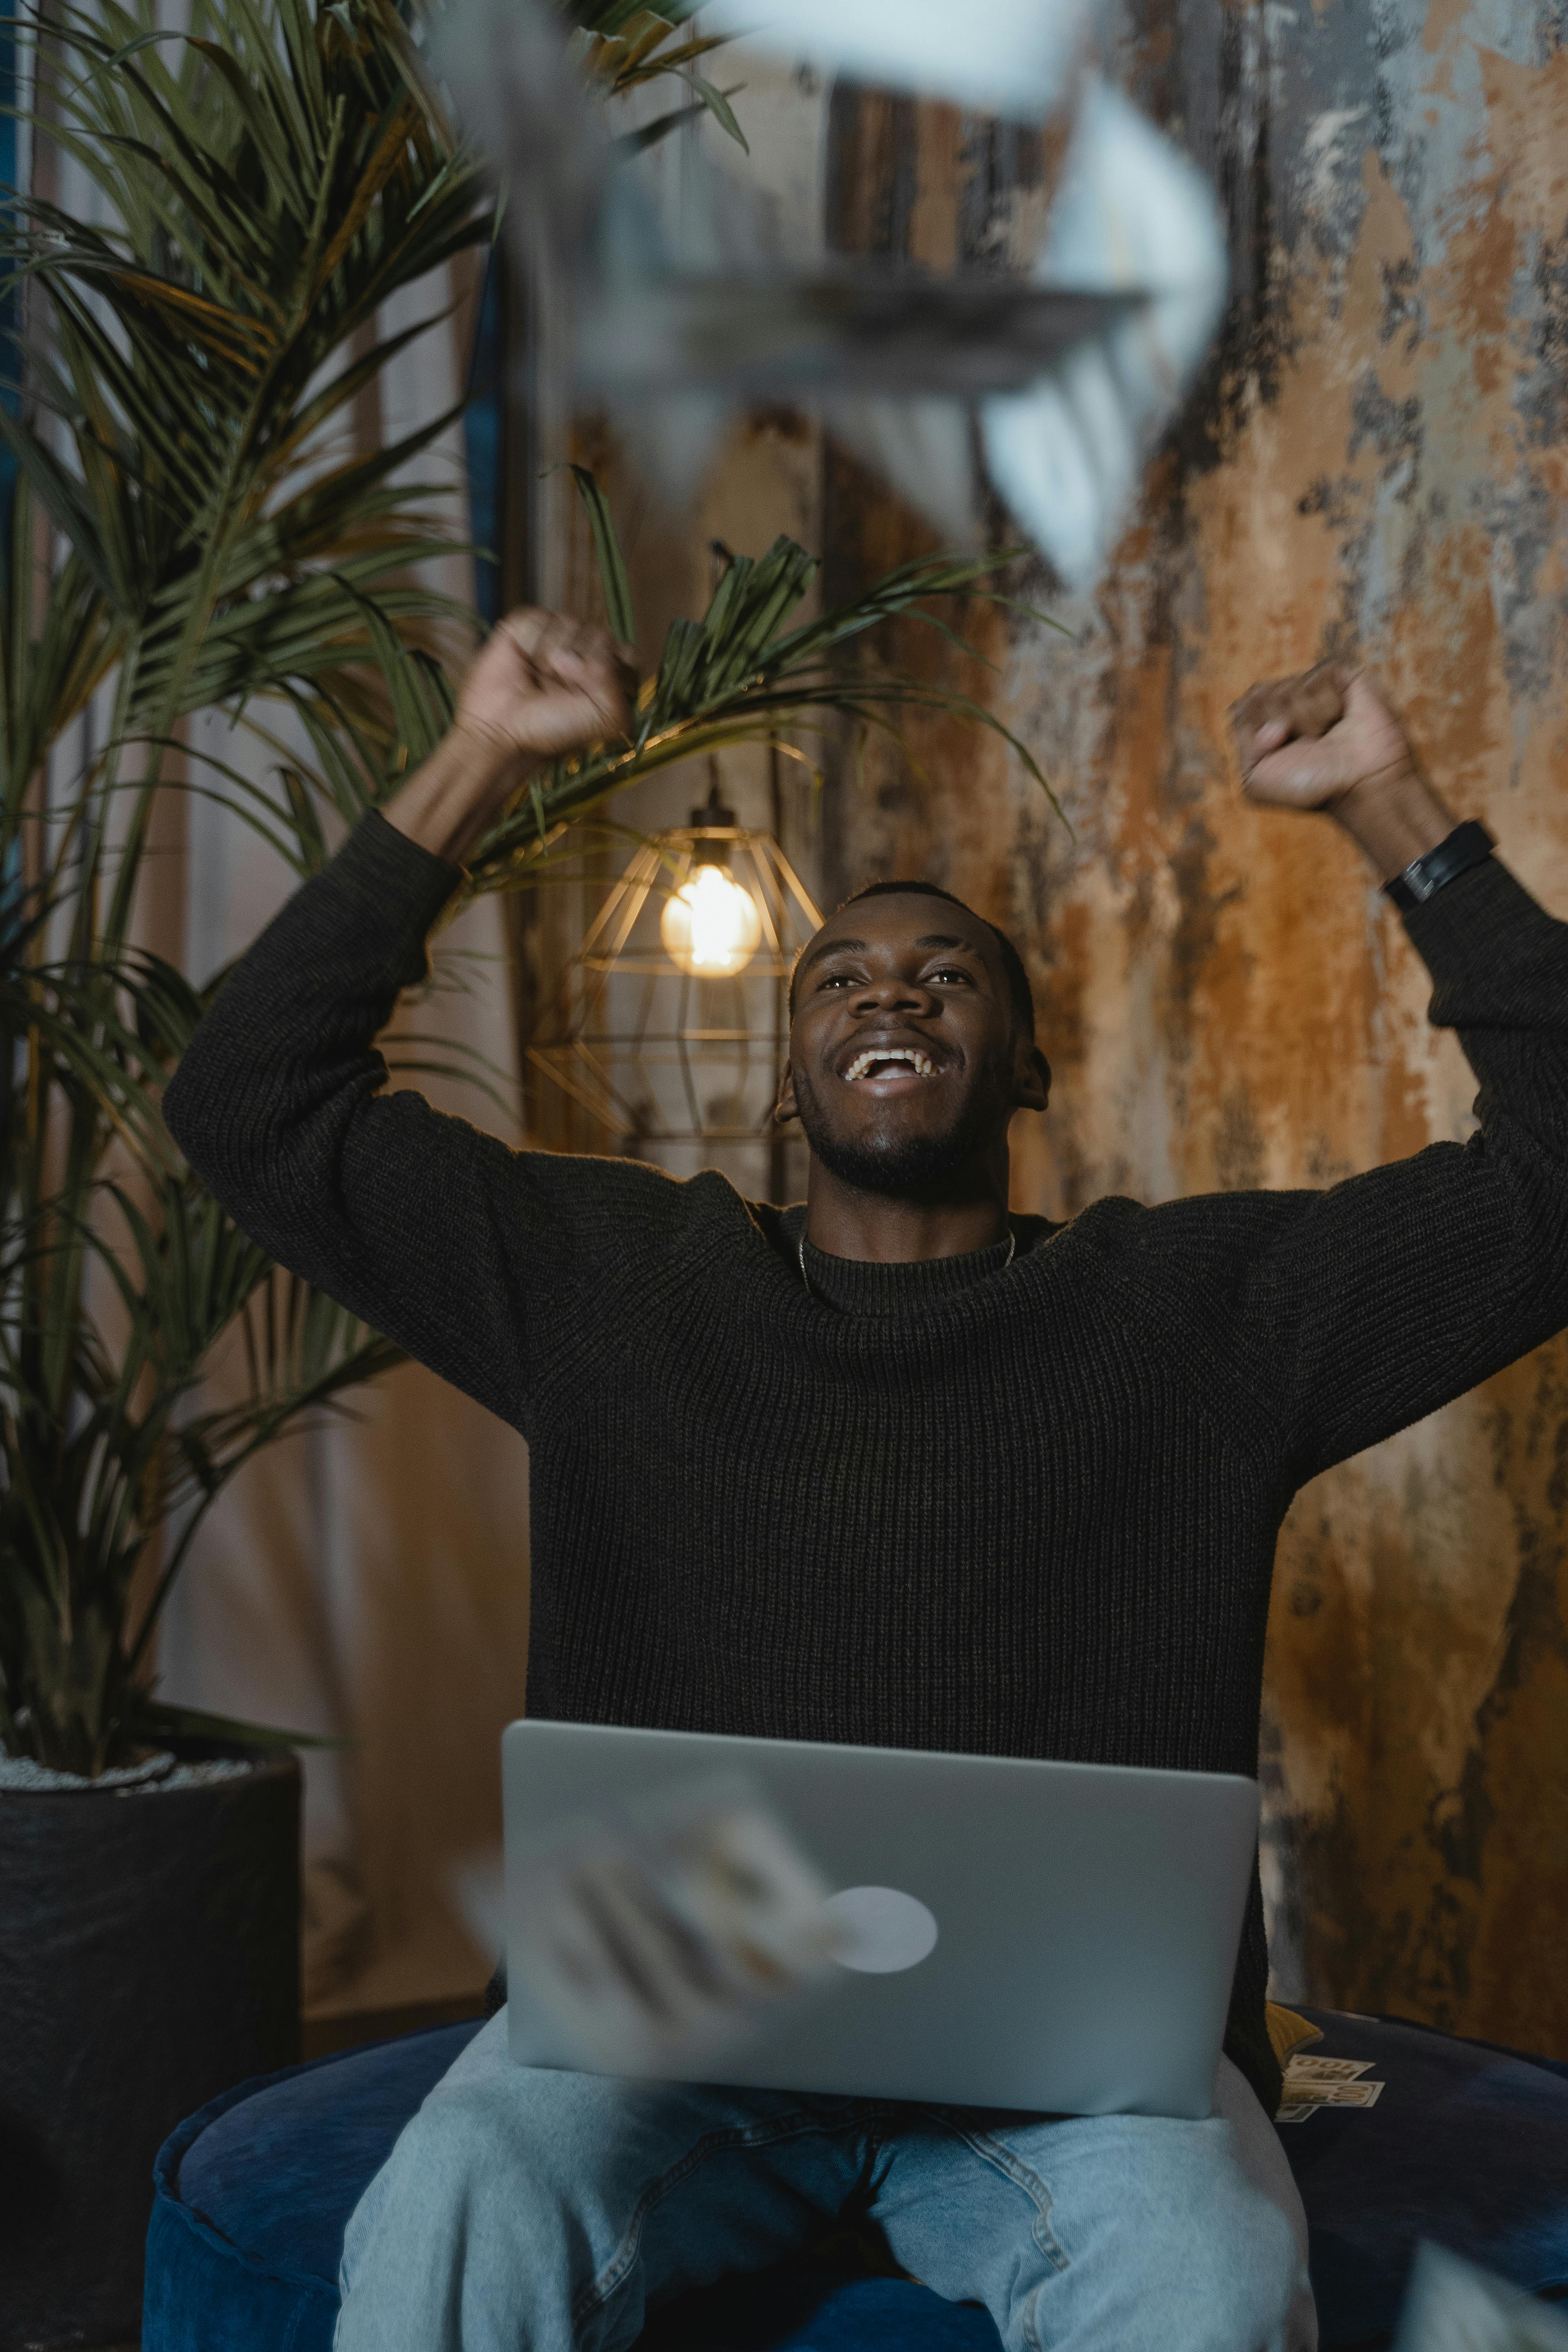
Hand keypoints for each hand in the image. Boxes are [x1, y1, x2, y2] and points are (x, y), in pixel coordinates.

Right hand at [387, 610, 636, 865]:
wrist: (502, 730)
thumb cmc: (553, 731)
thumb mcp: (604, 719)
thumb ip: (615, 683)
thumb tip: (577, 652)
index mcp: (609, 677)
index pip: (629, 655)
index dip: (611, 670)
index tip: (592, 691)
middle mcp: (585, 654)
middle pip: (601, 635)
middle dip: (582, 663)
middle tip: (560, 687)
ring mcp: (556, 639)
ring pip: (571, 623)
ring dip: (554, 654)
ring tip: (538, 676)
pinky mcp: (527, 628)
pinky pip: (540, 618)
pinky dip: (533, 642)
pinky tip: (524, 661)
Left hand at [1229, 662, 1413, 810]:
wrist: (1360, 784)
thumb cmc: (1312, 786)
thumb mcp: (1257, 781)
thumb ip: (1241, 745)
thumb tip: (1260, 710)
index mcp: (1261, 725)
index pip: (1241, 708)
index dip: (1257, 733)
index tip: (1276, 755)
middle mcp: (1285, 703)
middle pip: (1261, 694)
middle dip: (1281, 725)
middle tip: (1307, 747)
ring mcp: (1312, 688)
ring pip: (1289, 687)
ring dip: (1307, 720)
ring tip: (1327, 736)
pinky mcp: (1339, 676)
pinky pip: (1317, 678)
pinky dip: (1326, 705)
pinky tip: (1342, 719)